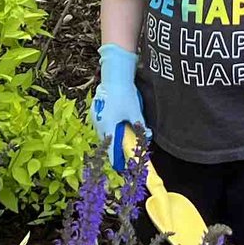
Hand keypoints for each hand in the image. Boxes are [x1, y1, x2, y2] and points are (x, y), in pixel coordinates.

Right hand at [90, 44, 146, 161]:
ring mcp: (96, 118)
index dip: (117, 161)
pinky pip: (102, 124)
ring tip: (121, 135)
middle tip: (124, 152)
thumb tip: (147, 137)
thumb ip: (140, 126)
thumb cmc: (125, 94)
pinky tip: (116, 122)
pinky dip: (108, 127)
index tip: (122, 168)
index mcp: (109, 127)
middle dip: (115, 148)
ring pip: (104, 133)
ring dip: (112, 137)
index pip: (111, 152)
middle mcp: (99, 125)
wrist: (114, 76)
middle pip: (107, 143)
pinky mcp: (95, 111)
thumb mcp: (135, 112)